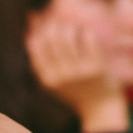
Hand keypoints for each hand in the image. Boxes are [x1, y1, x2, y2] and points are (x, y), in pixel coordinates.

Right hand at [26, 15, 126, 131]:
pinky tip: (86, 33)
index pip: (37, 47)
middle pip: (52, 39)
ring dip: (70, 27)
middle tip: (60, 23)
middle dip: (55, 26)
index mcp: (48, 79)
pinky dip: (86, 32)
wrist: (101, 108)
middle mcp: (62, 76)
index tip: (47, 27)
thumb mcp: (55, 84)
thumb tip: (31, 38)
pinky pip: (88, 40)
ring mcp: (80, 72)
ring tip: (74, 28)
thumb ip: (42, 66)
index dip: (41, 32)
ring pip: (69, 37)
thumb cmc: (76, 92)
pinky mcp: (97, 68)